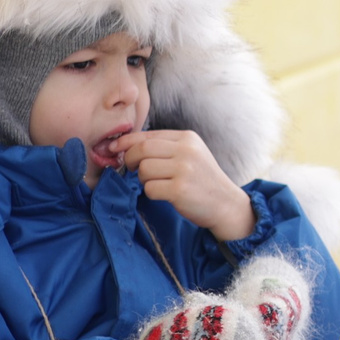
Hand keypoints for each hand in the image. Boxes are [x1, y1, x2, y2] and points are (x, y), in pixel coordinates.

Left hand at [115, 130, 253, 239]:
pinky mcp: (180, 190)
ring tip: (158, 184)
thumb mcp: (190, 154)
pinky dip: (152, 193)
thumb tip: (127, 146)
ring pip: (144, 170)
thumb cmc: (202, 180)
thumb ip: (165, 147)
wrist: (226, 204)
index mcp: (187, 138)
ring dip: (144, 180)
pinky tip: (165, 195)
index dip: (126, 142)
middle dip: (130, 160)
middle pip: (142, 149)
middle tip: (132, 170)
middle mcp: (186, 150)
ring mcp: (184, 170)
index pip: (148, 135)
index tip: (114, 148)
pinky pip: (150, 189)